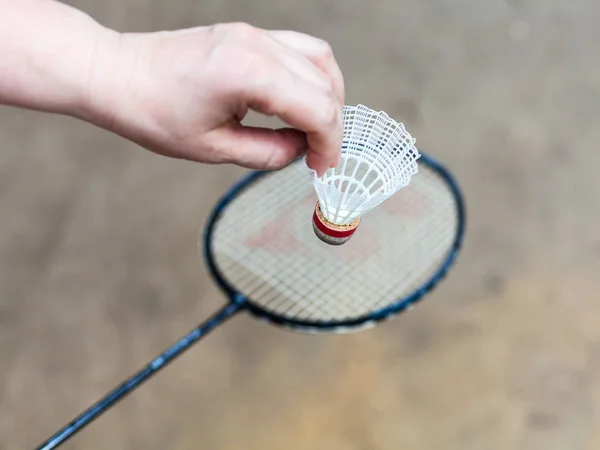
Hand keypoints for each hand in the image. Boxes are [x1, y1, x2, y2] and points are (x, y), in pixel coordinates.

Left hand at [86, 22, 344, 175]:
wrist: (118, 74)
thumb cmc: (153, 112)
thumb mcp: (213, 149)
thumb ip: (267, 153)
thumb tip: (299, 152)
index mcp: (250, 73)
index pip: (318, 109)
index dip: (329, 145)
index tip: (322, 169)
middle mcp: (259, 45)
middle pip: (325, 85)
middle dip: (330, 127)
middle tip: (318, 158)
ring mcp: (255, 34)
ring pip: (320, 60)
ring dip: (328, 98)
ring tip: (316, 130)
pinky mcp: (249, 34)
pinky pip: (300, 49)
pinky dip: (312, 77)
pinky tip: (301, 102)